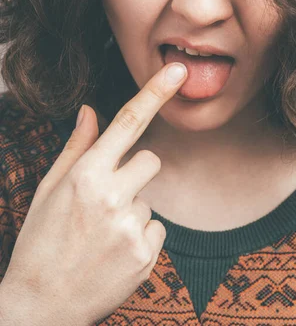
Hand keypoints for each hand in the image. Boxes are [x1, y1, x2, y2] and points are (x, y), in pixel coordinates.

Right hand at [0, 62, 187, 325]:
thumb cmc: (41, 241)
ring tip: (102, 234)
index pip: (128, 122)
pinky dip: (140, 237)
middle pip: (151, 161)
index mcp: (85, 175)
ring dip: (132, 210)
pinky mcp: (145, 255)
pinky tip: (113, 252)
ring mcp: (131, 228)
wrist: (40, 306)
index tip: (177, 71)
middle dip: (134, 172)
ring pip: (151, 199)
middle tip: (105, 199)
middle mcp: (112, 197)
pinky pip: (156, 228)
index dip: (155, 92)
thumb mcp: (49, 189)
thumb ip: (76, 147)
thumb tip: (90, 110)